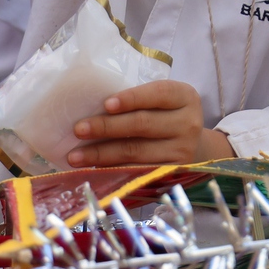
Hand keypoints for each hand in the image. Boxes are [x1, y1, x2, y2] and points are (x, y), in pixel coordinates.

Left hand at [67, 79, 233, 165]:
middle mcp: (188, 124)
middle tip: (79, 129)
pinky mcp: (171, 174)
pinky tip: (93, 170)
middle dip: (107, 127)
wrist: (193, 147)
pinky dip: (112, 171)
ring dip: (102, 154)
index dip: (131, 98)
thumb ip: (139, 101)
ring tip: (75, 156)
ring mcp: (182, 152)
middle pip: (142, 124)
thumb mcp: (163, 101)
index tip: (105, 104)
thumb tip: (91, 106)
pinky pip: (137, 172)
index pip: (158, 94)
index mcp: (185, 97)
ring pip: (136, 152)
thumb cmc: (166, 117)